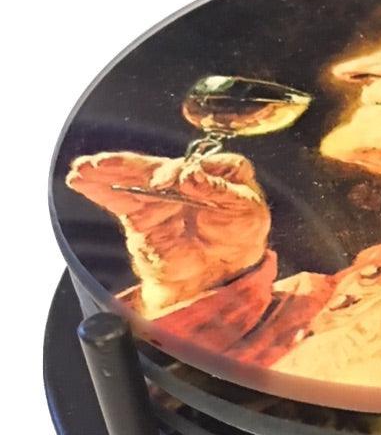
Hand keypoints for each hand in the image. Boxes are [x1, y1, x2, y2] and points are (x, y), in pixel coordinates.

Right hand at [66, 151, 270, 313]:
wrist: (223, 271)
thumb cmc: (241, 235)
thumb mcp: (245, 209)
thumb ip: (218, 190)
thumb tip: (189, 174)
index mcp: (213, 169)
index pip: (193, 166)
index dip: (180, 173)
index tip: (176, 182)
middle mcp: (182, 177)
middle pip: (152, 167)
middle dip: (126, 165)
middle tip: (103, 163)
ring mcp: (159, 196)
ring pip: (130, 179)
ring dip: (104, 172)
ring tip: (83, 169)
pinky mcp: (143, 215)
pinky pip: (118, 199)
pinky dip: (99, 189)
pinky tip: (80, 180)